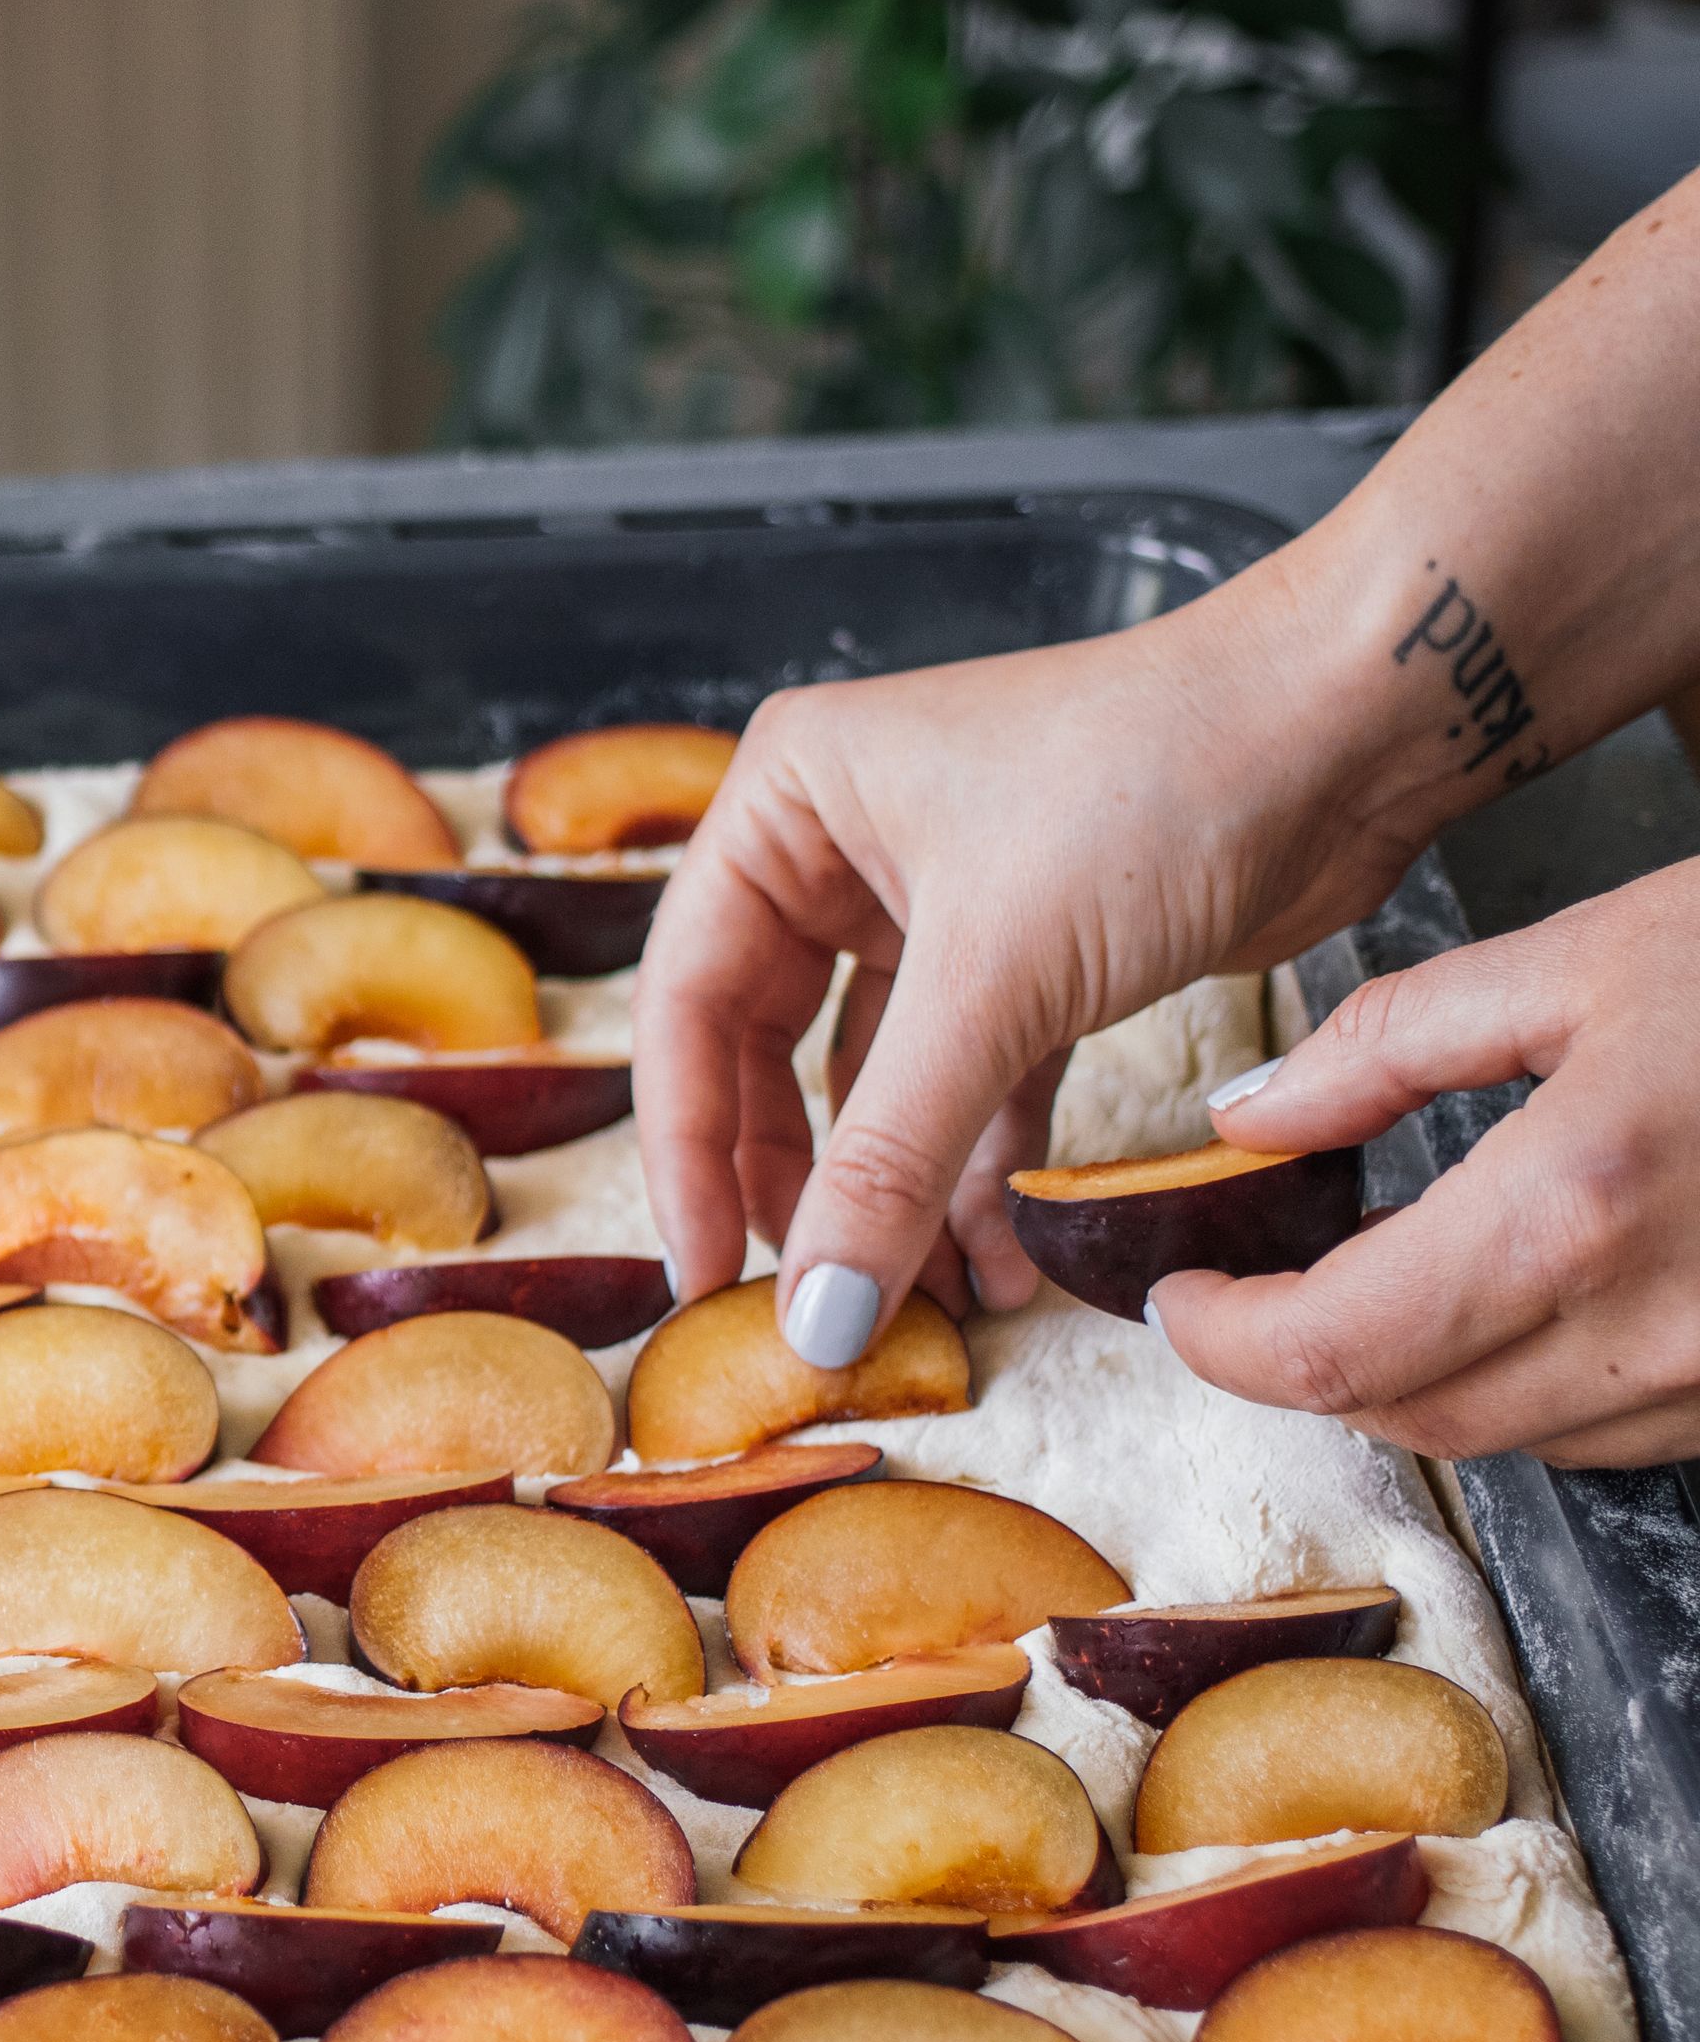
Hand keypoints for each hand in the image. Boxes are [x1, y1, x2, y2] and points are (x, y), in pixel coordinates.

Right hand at [631, 555, 1436, 1359]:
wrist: (1355, 728)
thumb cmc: (1160, 777)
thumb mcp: (995, 979)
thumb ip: (888, 1157)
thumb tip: (814, 1313)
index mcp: (786, 801)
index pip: (685, 1001)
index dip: (688, 1148)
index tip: (706, 1272)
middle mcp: (843, 845)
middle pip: (768, 1052)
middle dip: (800, 1185)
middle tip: (808, 1302)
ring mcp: (938, 900)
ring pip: (876, 1084)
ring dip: (898, 1194)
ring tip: (922, 1303)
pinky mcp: (1032, 953)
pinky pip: (971, 1086)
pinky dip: (982, 1169)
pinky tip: (1002, 1256)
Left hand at [1151, 861, 1699, 1468]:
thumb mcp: (1585, 957)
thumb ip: (1392, 1044)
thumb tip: (1249, 1117)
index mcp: (1575, 1207)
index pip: (1333, 1348)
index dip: (1224, 1344)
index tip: (1179, 1299)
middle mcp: (1656, 1322)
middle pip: (1412, 1415)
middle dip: (1305, 1372)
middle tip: (1250, 1299)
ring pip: (1515, 1438)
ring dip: (1417, 1385)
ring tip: (1369, 1292)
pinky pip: (1619, 1431)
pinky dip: (1534, 1388)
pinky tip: (1514, 1305)